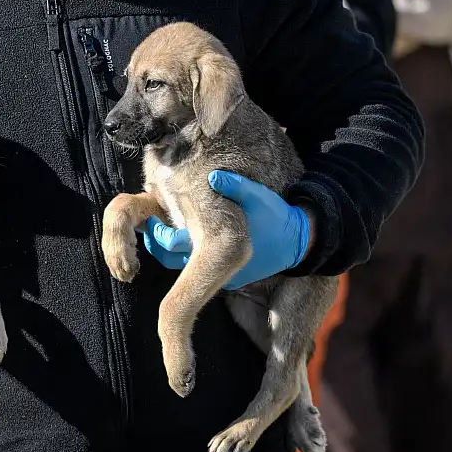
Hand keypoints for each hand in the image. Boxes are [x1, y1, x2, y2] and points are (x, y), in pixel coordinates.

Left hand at [142, 170, 310, 288]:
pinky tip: (186, 235)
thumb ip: (234, 185)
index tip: (152, 219)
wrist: (300, 242)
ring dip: (174, 248)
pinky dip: (190, 253)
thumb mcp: (257, 196)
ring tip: (163, 227)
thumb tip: (212, 174)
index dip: (159, 234)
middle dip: (160, 243)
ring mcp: (225, 277)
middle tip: (151, 224)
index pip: (175, 248)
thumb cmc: (276, 217)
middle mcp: (219, 270)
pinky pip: (202, 268)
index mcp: (219, 249)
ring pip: (186, 266)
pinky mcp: (232, 277)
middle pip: (174, 261)